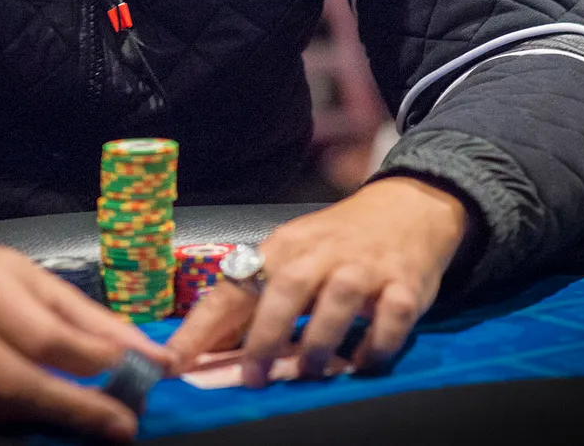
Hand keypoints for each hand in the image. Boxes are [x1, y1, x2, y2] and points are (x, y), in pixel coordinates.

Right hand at [0, 226, 170, 440]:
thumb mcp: (44, 282)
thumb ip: (96, 322)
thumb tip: (154, 358)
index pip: (46, 338)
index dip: (94, 362)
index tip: (139, 377)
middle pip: (23, 383)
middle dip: (80, 408)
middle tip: (125, 424)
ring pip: (8, 407)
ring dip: (59, 417)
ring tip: (99, 419)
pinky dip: (29, 418)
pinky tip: (53, 413)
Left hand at [168, 177, 467, 384]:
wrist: (409, 206)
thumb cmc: (339, 240)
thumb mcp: (293, 256)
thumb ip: (258, 299)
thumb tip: (211, 347)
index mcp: (282, 247)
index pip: (232, 287)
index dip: (201, 327)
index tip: (173, 362)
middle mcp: (320, 253)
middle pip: (286, 287)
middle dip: (265, 335)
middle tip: (253, 377)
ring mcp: (363, 267)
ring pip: (337, 300)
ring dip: (320, 341)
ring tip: (309, 373)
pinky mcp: (403, 283)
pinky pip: (392, 315)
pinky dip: (376, 345)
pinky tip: (363, 364)